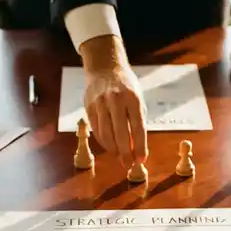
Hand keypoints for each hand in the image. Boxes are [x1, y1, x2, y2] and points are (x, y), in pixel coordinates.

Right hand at [81, 35, 147, 166]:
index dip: (139, 146)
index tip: (141, 159)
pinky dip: (104, 142)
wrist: (104, 67)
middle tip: (129, 164)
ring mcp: (100, 103)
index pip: (137, 127)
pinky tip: (110, 147)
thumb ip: (137, 122)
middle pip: (120, 133)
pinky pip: (96, 130)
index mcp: (133, 98)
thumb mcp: (138, 99)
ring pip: (106, 134)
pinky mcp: (89, 107)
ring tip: (120, 157)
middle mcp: (116, 100)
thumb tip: (135, 148)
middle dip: (125, 153)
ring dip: (113, 150)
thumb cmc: (126, 86)